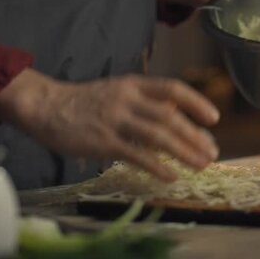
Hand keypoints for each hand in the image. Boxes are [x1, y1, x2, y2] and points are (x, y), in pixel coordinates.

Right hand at [0, 69, 219, 181]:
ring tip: (201, 164)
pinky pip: (135, 155)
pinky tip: (170, 176)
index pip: (172, 89)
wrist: (45, 106)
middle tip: (212, 152)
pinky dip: (156, 166)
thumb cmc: (86, 102)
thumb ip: (147, 101)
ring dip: (183, 151)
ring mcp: (115, 119)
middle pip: (169, 116)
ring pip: (157, 135)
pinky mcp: (103, 141)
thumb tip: (179, 113)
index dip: (196, 102)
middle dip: (195, 135)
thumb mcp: (119, 91)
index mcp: (134, 84)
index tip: (214, 118)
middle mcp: (127, 99)